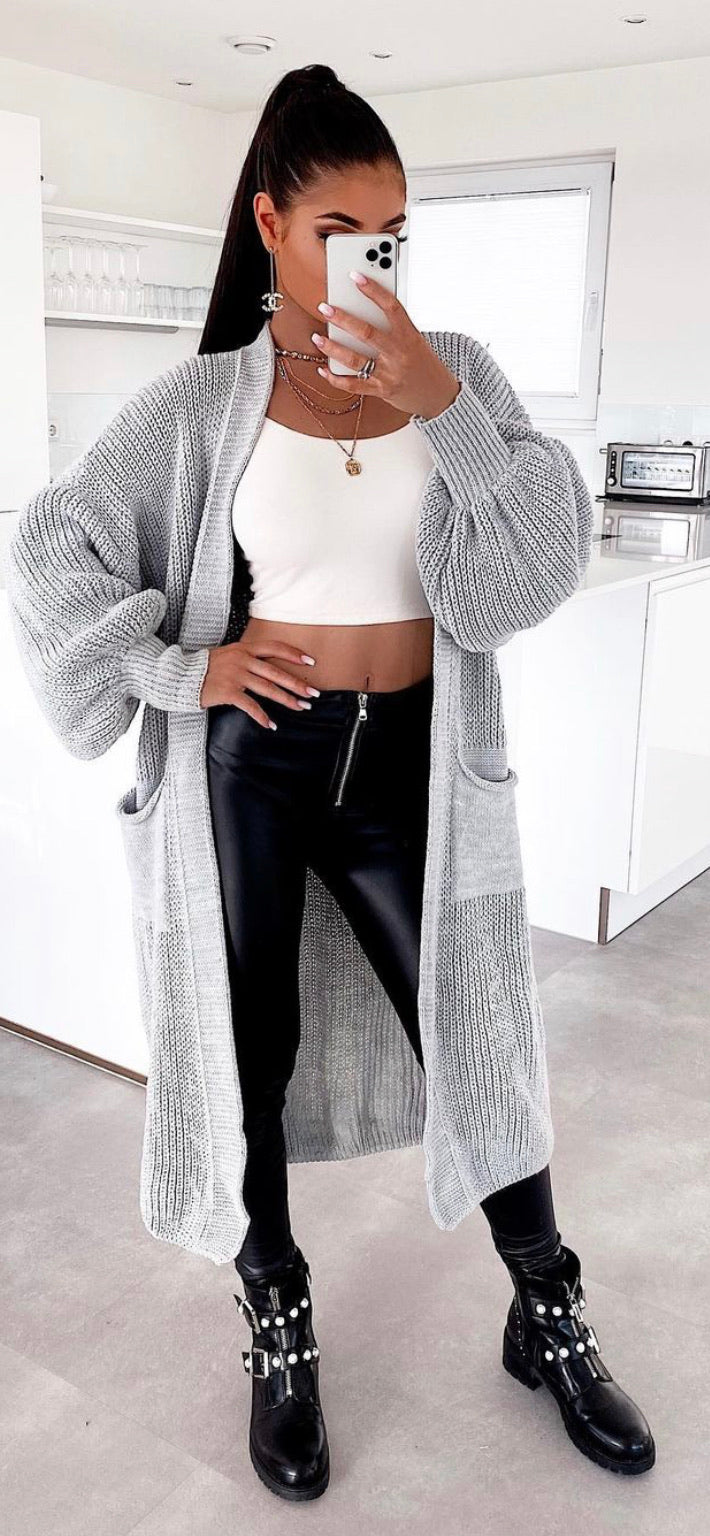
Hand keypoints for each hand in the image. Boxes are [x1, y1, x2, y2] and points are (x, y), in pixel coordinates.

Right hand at [199, 638, 319, 727]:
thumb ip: (248, 658)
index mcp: (244, 648)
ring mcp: (235, 675)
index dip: (293, 654)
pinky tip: (271, 724)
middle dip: (297, 683)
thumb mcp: (228, 655)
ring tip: (301, 707)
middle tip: (314, 693)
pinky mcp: (227, 691)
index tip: (311, 661)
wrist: (181, 676)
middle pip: (276, 672)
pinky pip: (250, 706)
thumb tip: (270, 668)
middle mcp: (242, 659)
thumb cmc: (207, 668)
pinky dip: (262, 716)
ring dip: (287, 700)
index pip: (274, 647)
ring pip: (268, 689)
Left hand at [312, 272, 461, 419]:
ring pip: (355, 359)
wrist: (438, 395)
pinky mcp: (381, 391)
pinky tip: (323, 370)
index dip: (374, 290)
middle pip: (367, 333)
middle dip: (343, 319)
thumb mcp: (415, 340)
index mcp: (410, 336)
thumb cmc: (423, 362)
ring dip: (333, 348)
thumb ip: (394, 327)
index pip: (392, 307)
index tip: (355, 276)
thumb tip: (362, 309)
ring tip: (317, 337)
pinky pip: (354, 385)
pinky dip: (336, 378)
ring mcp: (389, 374)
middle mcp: (399, 354)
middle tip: (325, 308)